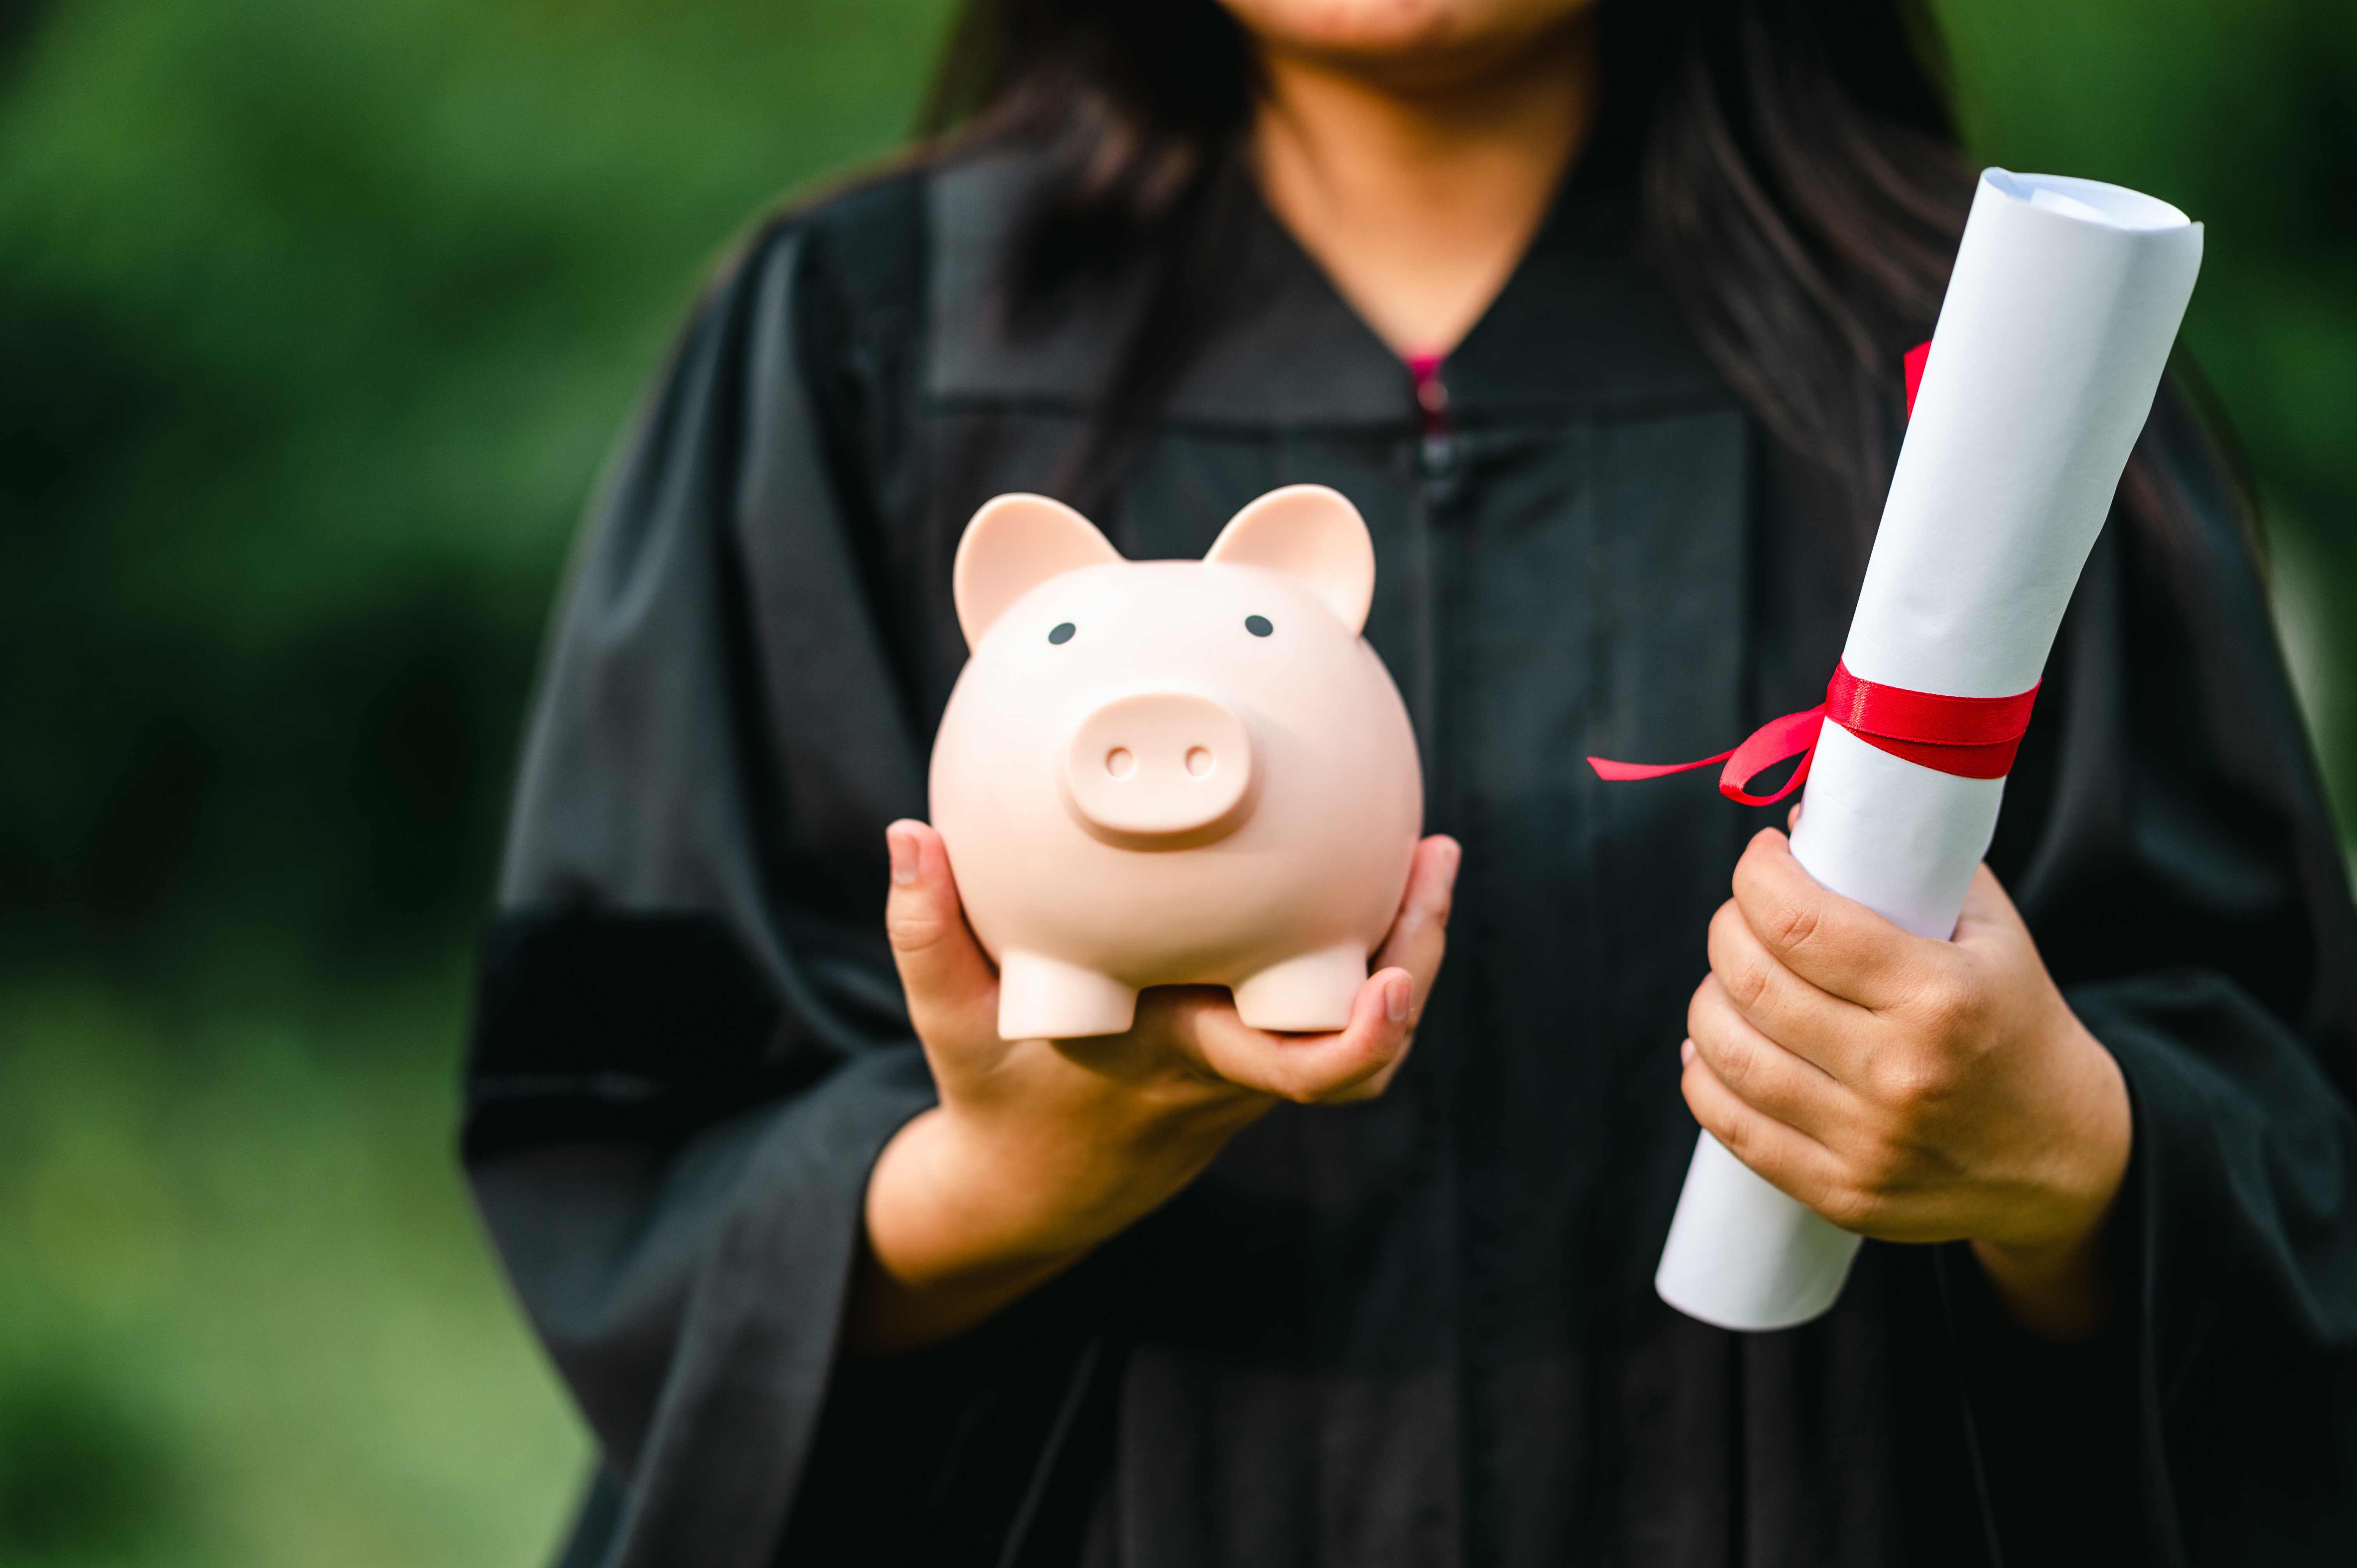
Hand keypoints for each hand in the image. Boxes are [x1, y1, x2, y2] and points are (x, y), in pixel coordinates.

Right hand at [851, 822, 1460, 1352]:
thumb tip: (908, 833)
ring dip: (1411, 942)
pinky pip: (1340, 999)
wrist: (1039, 1182)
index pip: (1296, 1072)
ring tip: (1431, 848)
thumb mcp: (947, 1017)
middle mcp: (1238, 1069)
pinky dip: (1371, 944)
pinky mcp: (1263, 1044)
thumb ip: (925, 929)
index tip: (1389, 981)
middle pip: (1367, 1044)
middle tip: (1436, 853)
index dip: (1360, 1037)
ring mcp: (1259, 1064)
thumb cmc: (995, 1091)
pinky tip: (1376, 867)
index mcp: (1183, 1062)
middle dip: (1417, 955)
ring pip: (1371, 1022)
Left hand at [1681, 827, 2132, 1341]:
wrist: (2069, 1159)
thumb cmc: (2017, 1026)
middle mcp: (1899, 1072)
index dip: (1757, 876)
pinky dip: (1703, 1072)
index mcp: (1941, 997)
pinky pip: (1730, 1124)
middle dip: (1728, 926)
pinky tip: (1716, 1044)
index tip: (1761, 859)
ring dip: (1708, 997)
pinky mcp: (1842, 1193)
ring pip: (1725, 1051)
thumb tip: (1803, 821)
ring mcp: (1867, 1142)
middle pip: (1751, 980)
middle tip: (1743, 913)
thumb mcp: (1991, 934)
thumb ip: (1908, 867)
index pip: (1799, 923)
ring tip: (1731, 977)